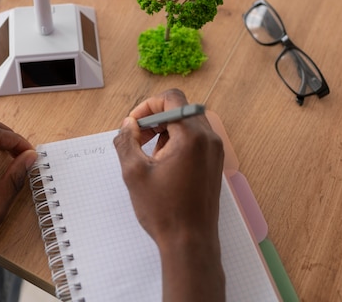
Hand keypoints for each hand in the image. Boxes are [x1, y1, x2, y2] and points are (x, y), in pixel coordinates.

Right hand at [113, 88, 224, 301]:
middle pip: (181, 109)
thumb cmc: (164, 210)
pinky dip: (178, 143)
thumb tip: (127, 126)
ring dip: (166, 131)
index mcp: (192, 136)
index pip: (172, 98)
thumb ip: (126, 142)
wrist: (190, 242)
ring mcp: (215, 151)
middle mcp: (209, 139)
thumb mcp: (134, 173)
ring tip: (151, 157)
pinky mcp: (215, 163)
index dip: (148, 106)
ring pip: (188, 124)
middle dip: (156, 119)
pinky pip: (196, 140)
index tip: (134, 125)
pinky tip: (164, 165)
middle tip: (138, 139)